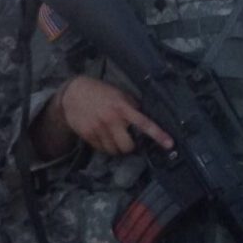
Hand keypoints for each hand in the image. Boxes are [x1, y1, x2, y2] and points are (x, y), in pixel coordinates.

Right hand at [50, 76, 173, 155]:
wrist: (72, 93)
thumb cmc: (100, 92)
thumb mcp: (118, 94)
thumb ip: (131, 107)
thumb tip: (144, 121)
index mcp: (122, 107)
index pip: (144, 123)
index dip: (158, 135)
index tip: (170, 144)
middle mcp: (111, 119)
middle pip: (127, 146)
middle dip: (130, 146)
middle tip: (127, 140)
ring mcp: (98, 128)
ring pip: (114, 151)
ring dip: (116, 148)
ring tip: (113, 137)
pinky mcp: (87, 135)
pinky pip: (101, 149)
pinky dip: (104, 146)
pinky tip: (102, 136)